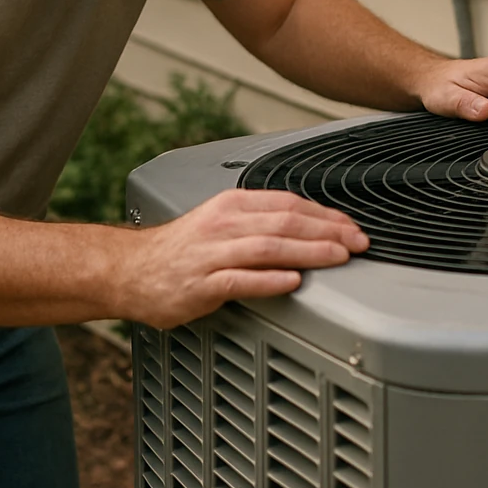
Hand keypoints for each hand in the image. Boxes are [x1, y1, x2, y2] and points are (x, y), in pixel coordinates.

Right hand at [114, 189, 368, 328]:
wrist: (129, 270)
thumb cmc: (180, 251)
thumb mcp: (221, 223)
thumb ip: (260, 224)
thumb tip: (309, 229)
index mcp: (232, 206)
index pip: (288, 202)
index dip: (326, 214)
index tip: (352, 227)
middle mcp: (224, 224)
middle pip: (286, 222)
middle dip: (328, 232)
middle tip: (358, 243)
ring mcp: (212, 254)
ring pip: (269, 247)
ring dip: (310, 252)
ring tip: (338, 258)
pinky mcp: (201, 284)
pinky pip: (241, 280)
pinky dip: (270, 280)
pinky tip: (293, 282)